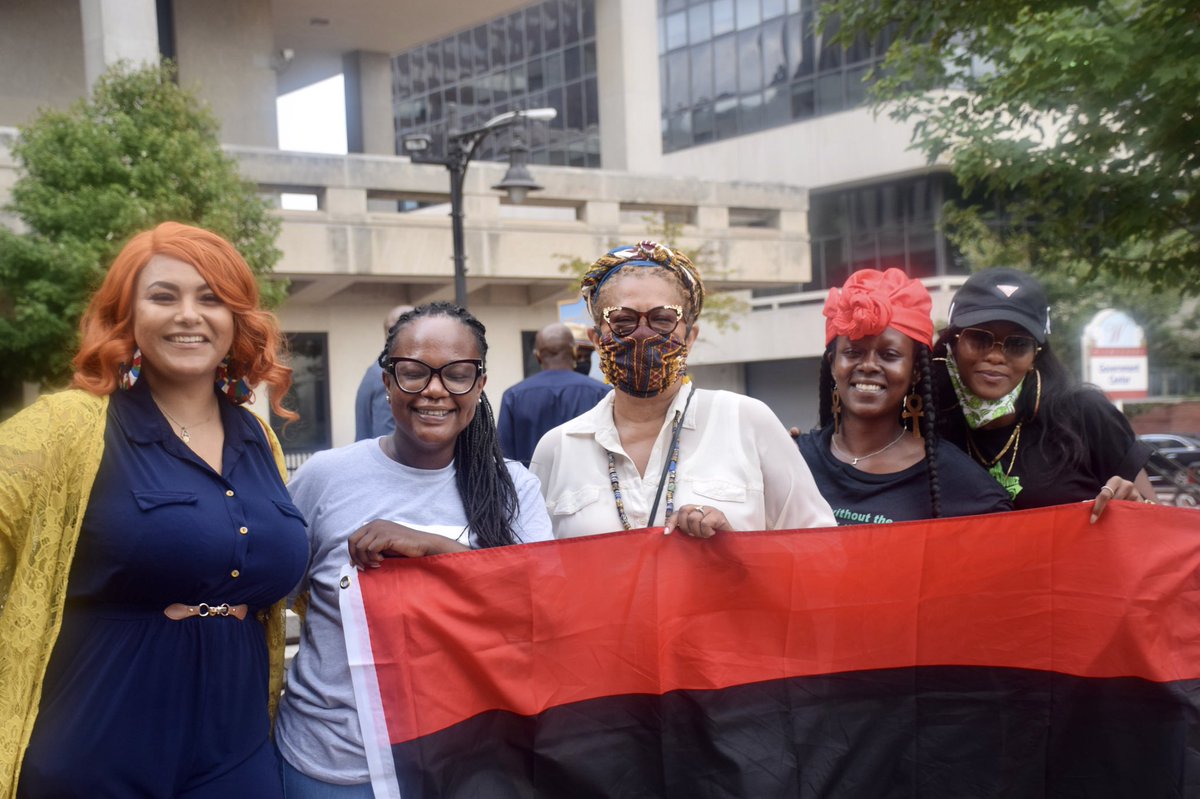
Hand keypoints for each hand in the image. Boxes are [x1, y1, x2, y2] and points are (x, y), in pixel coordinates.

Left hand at [347, 520, 468, 568]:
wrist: (422, 544)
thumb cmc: (404, 547)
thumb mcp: (383, 547)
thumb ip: (369, 550)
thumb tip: (352, 562)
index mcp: (373, 525)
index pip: (352, 538)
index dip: (352, 553)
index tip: (358, 564)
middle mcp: (375, 524)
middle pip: (352, 541)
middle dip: (356, 556)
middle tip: (365, 566)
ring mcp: (380, 529)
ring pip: (360, 547)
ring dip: (367, 559)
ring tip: (377, 563)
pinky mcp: (386, 536)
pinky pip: (371, 550)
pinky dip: (374, 558)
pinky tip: (383, 560)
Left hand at [665, 503, 731, 538]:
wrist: (730, 545)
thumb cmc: (712, 540)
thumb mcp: (695, 534)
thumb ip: (684, 529)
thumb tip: (667, 532)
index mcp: (694, 511)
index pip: (678, 512)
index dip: (671, 521)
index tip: (667, 533)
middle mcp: (702, 508)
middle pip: (684, 511)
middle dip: (686, 527)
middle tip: (695, 535)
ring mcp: (711, 510)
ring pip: (693, 518)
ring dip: (698, 532)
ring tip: (705, 535)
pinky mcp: (719, 515)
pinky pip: (705, 523)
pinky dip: (706, 532)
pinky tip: (712, 534)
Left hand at [1089, 475, 1152, 523]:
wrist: (1131, 492)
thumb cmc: (1114, 493)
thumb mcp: (1108, 492)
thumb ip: (1100, 498)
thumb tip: (1087, 507)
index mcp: (1115, 480)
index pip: (1105, 494)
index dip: (1098, 507)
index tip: (1093, 519)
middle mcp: (1127, 484)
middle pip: (1115, 501)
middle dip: (1107, 511)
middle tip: (1101, 521)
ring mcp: (1136, 493)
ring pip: (1124, 507)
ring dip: (1117, 514)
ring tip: (1112, 520)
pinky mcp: (1142, 502)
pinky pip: (1132, 511)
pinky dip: (1126, 516)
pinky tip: (1122, 521)